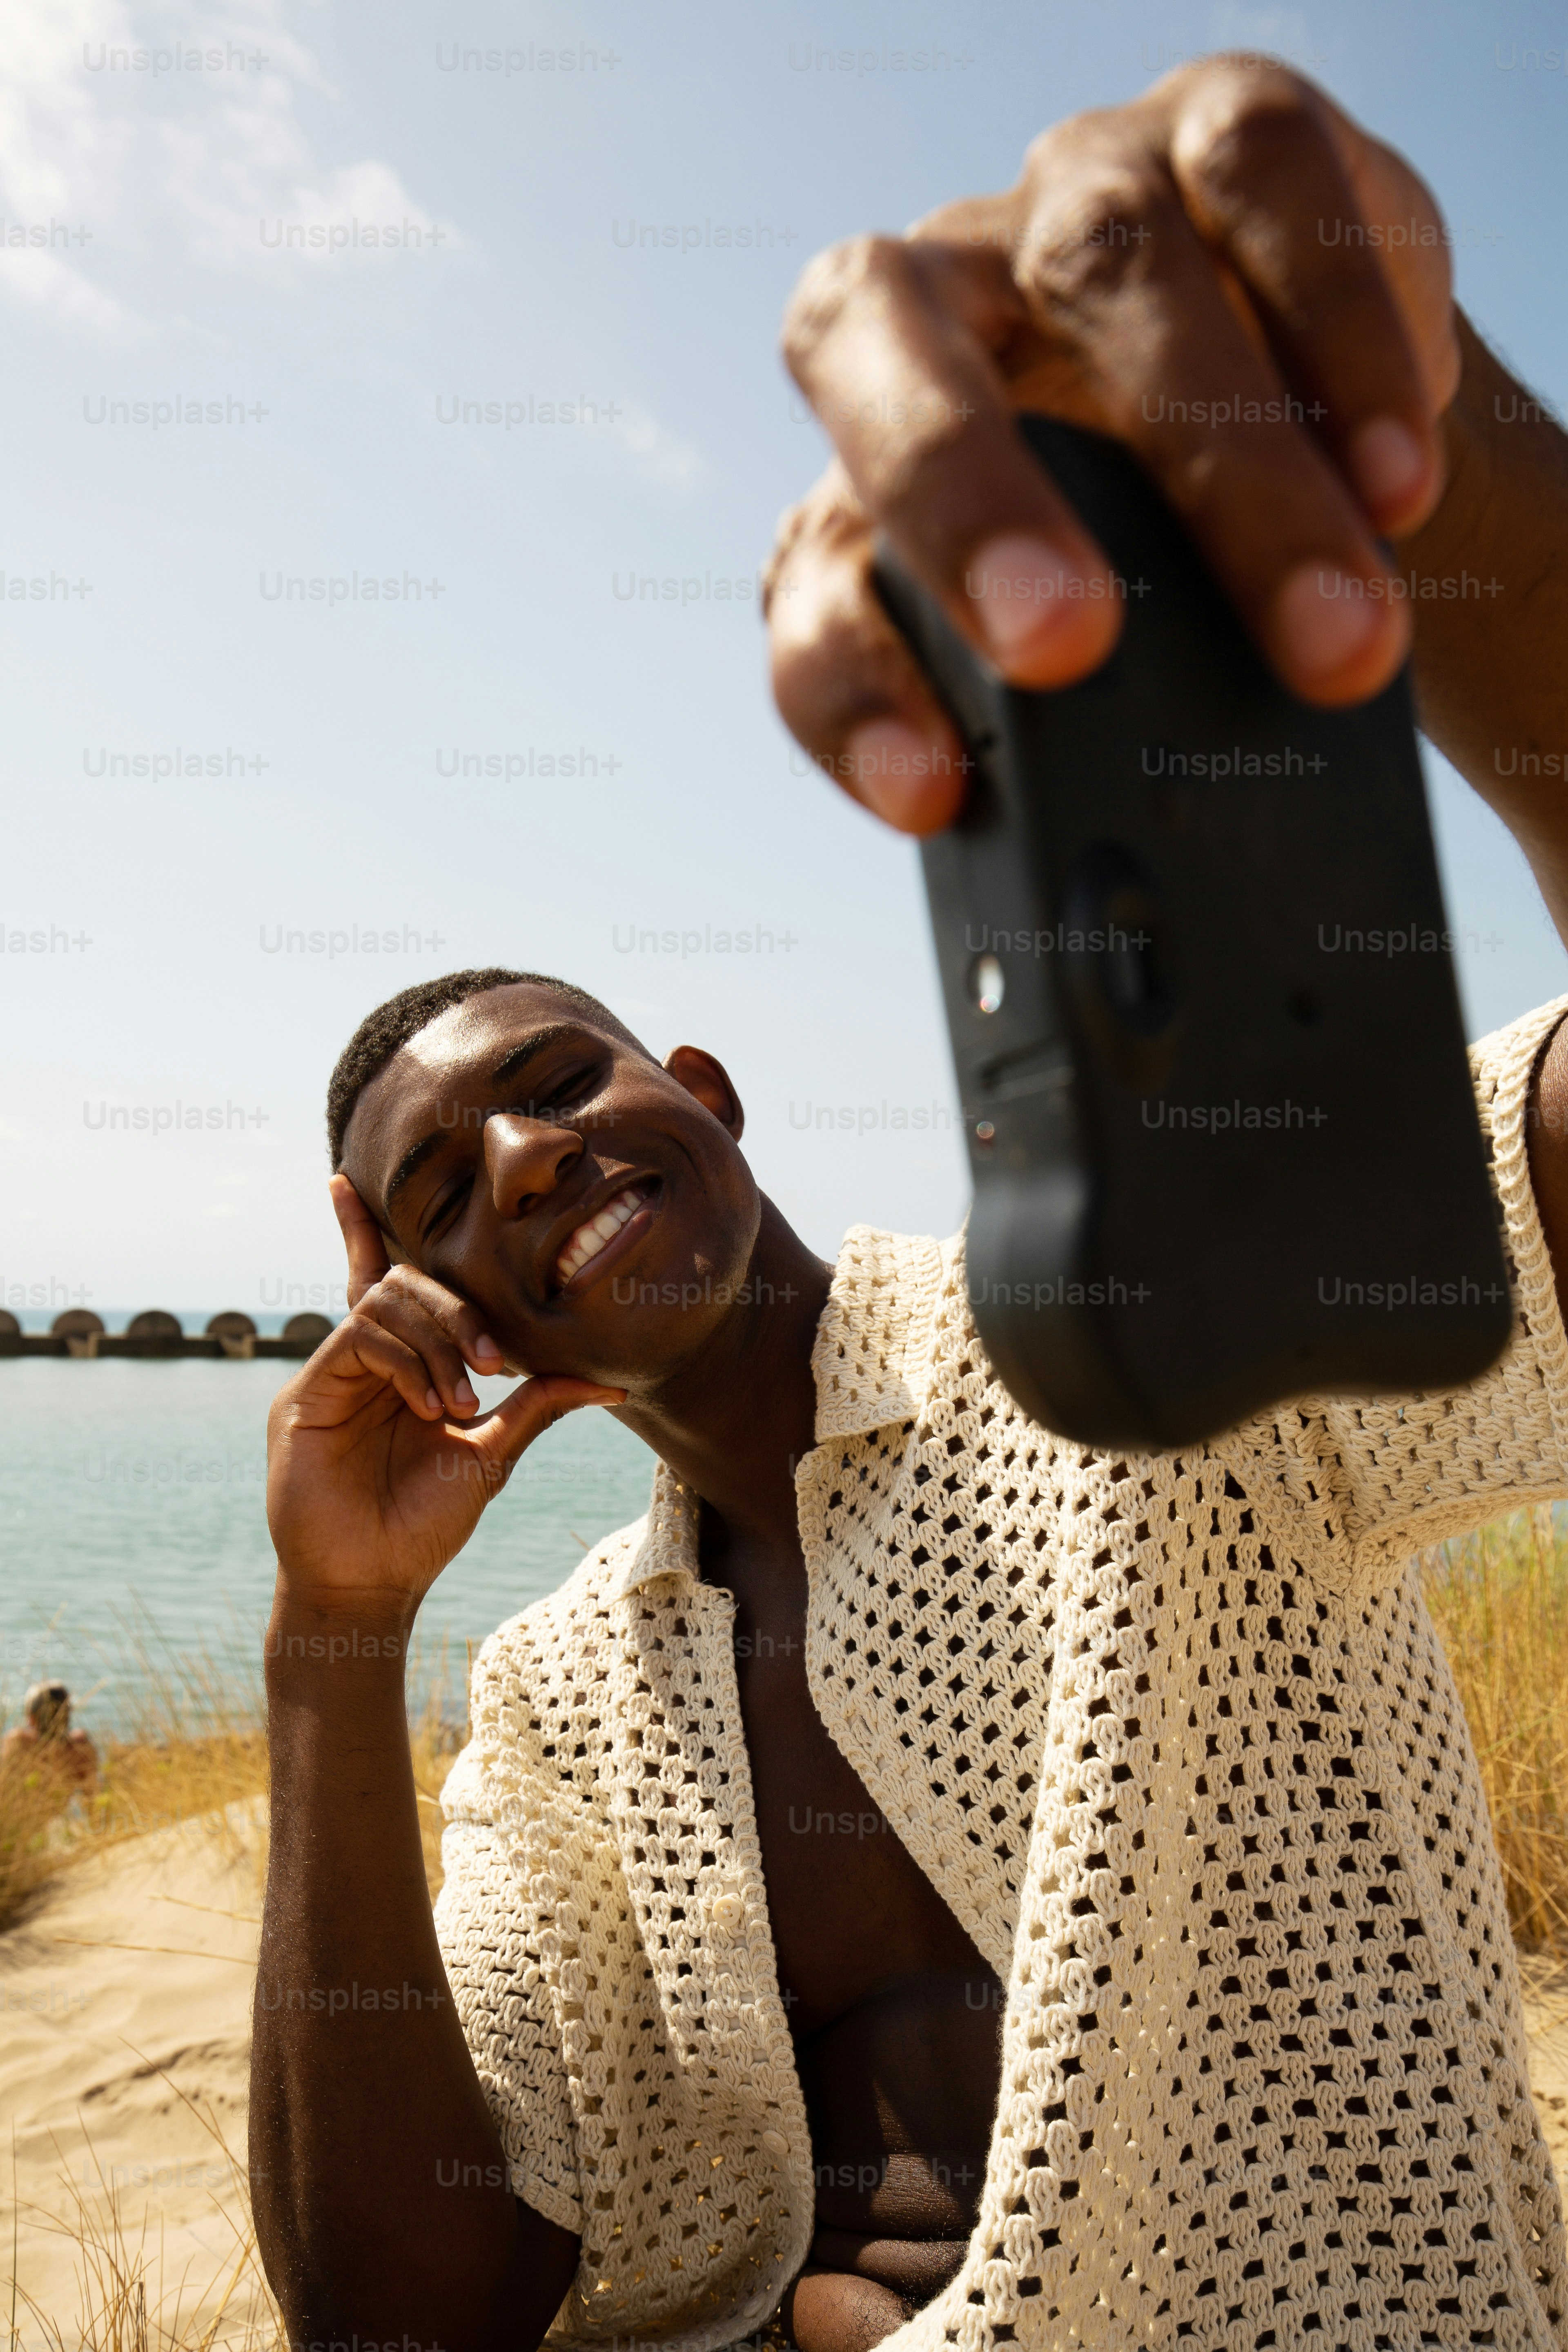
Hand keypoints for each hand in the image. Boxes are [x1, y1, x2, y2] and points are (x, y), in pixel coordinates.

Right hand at [265, 1175, 621, 1614]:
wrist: (374, 1581)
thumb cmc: (424, 1523)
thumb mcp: (492, 1453)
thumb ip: (536, 1406)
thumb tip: (611, 1382)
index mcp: (398, 1366)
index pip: (385, 1283)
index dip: (363, 1230)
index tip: (343, 1180)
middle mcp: (361, 1360)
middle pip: (401, 1283)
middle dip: (456, 1307)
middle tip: (495, 1362)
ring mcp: (331, 1375)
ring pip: (384, 1302)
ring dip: (439, 1341)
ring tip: (464, 1402)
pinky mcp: (307, 1395)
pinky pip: (359, 1336)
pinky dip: (407, 1360)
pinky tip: (431, 1405)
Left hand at [766, 55, 1459, 833]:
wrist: (1303, 395)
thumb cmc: (1164, 537)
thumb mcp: (1088, 636)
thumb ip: (1044, 722)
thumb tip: (1063, 874)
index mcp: (866, 447)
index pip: (809, 559)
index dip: (848, 680)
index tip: (930, 796)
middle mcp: (943, 298)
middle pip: (885, 353)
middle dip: (967, 501)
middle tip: (1068, 649)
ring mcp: (1077, 197)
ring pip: (1112, 287)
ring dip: (1233, 476)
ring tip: (1336, 638)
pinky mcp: (1226, 126)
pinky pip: (1269, 193)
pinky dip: (1342, 342)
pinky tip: (1394, 480)